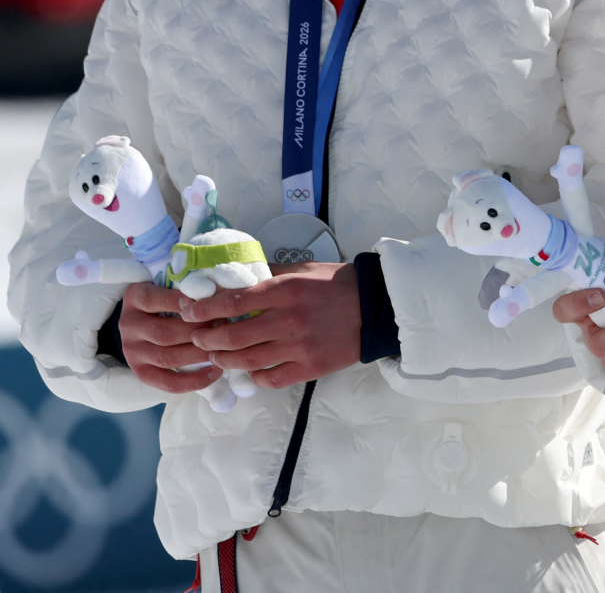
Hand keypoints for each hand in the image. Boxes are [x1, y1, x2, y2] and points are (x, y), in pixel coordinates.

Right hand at [117, 281, 223, 395]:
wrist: (143, 319)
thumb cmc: (167, 296)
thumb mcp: (169, 285)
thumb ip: (186, 286)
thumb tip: (216, 292)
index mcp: (135, 297)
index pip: (152, 300)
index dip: (176, 302)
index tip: (201, 302)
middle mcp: (129, 325)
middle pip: (164, 333)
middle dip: (197, 331)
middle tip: (223, 326)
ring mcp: (132, 351)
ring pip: (167, 358)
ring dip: (199, 354)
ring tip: (222, 348)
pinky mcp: (141, 372)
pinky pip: (167, 382)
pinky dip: (193, 380)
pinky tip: (215, 372)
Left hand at [178, 262, 360, 389]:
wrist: (372, 307)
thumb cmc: (335, 284)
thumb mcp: (300, 270)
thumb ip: (268, 273)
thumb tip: (235, 275)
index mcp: (285, 291)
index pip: (234, 301)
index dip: (205, 309)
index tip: (188, 312)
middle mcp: (288, 320)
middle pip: (234, 336)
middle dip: (208, 339)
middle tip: (198, 338)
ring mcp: (298, 347)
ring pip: (247, 361)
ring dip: (225, 360)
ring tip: (215, 355)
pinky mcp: (309, 368)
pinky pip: (270, 379)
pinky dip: (254, 377)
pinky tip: (249, 371)